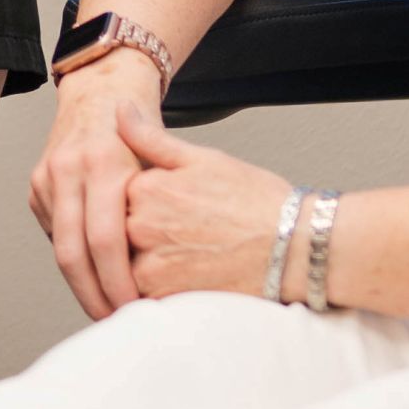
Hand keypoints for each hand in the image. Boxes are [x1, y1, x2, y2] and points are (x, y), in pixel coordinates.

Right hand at [28, 48, 160, 318]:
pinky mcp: (37, 183)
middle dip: (94, 295)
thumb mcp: (165, 154)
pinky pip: (54, 233)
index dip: (118, 283)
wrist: (103, 87)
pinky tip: (94, 275)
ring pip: (59, 248)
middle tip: (116, 323)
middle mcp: (70, 168)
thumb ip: (167, 207)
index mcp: (104, 163)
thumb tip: (175, 266)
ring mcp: (48, 175)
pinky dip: (74, 258)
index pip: (106, 242)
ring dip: (81, 283)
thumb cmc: (144, 127)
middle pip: (74, 253)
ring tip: (106, 309)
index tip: (136, 310)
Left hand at [119, 102, 297, 300]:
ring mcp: (151, 267)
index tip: (167, 205)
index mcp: (145, 188)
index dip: (139, 199)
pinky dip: (154, 287)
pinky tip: (184, 274)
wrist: (294, 247)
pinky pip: (140, 294)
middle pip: (117, 230)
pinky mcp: (165, 300)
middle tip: (181, 230)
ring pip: (125, 264)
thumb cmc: (255, 201)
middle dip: (139, 231)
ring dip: (143, 261)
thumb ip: (150, 138)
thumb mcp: (202, 157)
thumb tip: (119, 109)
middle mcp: (140, 228)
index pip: (114, 194)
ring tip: (185, 252)